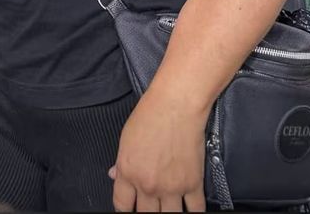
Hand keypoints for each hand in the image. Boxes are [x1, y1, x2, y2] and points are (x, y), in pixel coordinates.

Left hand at [109, 90, 205, 211]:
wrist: (176, 105)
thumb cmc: (150, 115)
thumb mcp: (126, 138)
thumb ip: (121, 163)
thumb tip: (115, 175)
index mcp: (128, 172)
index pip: (122, 206)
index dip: (125, 209)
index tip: (130, 207)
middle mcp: (148, 185)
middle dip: (146, 212)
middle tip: (150, 205)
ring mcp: (171, 188)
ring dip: (167, 212)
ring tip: (167, 206)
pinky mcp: (193, 185)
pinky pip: (195, 211)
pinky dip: (192, 211)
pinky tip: (188, 207)